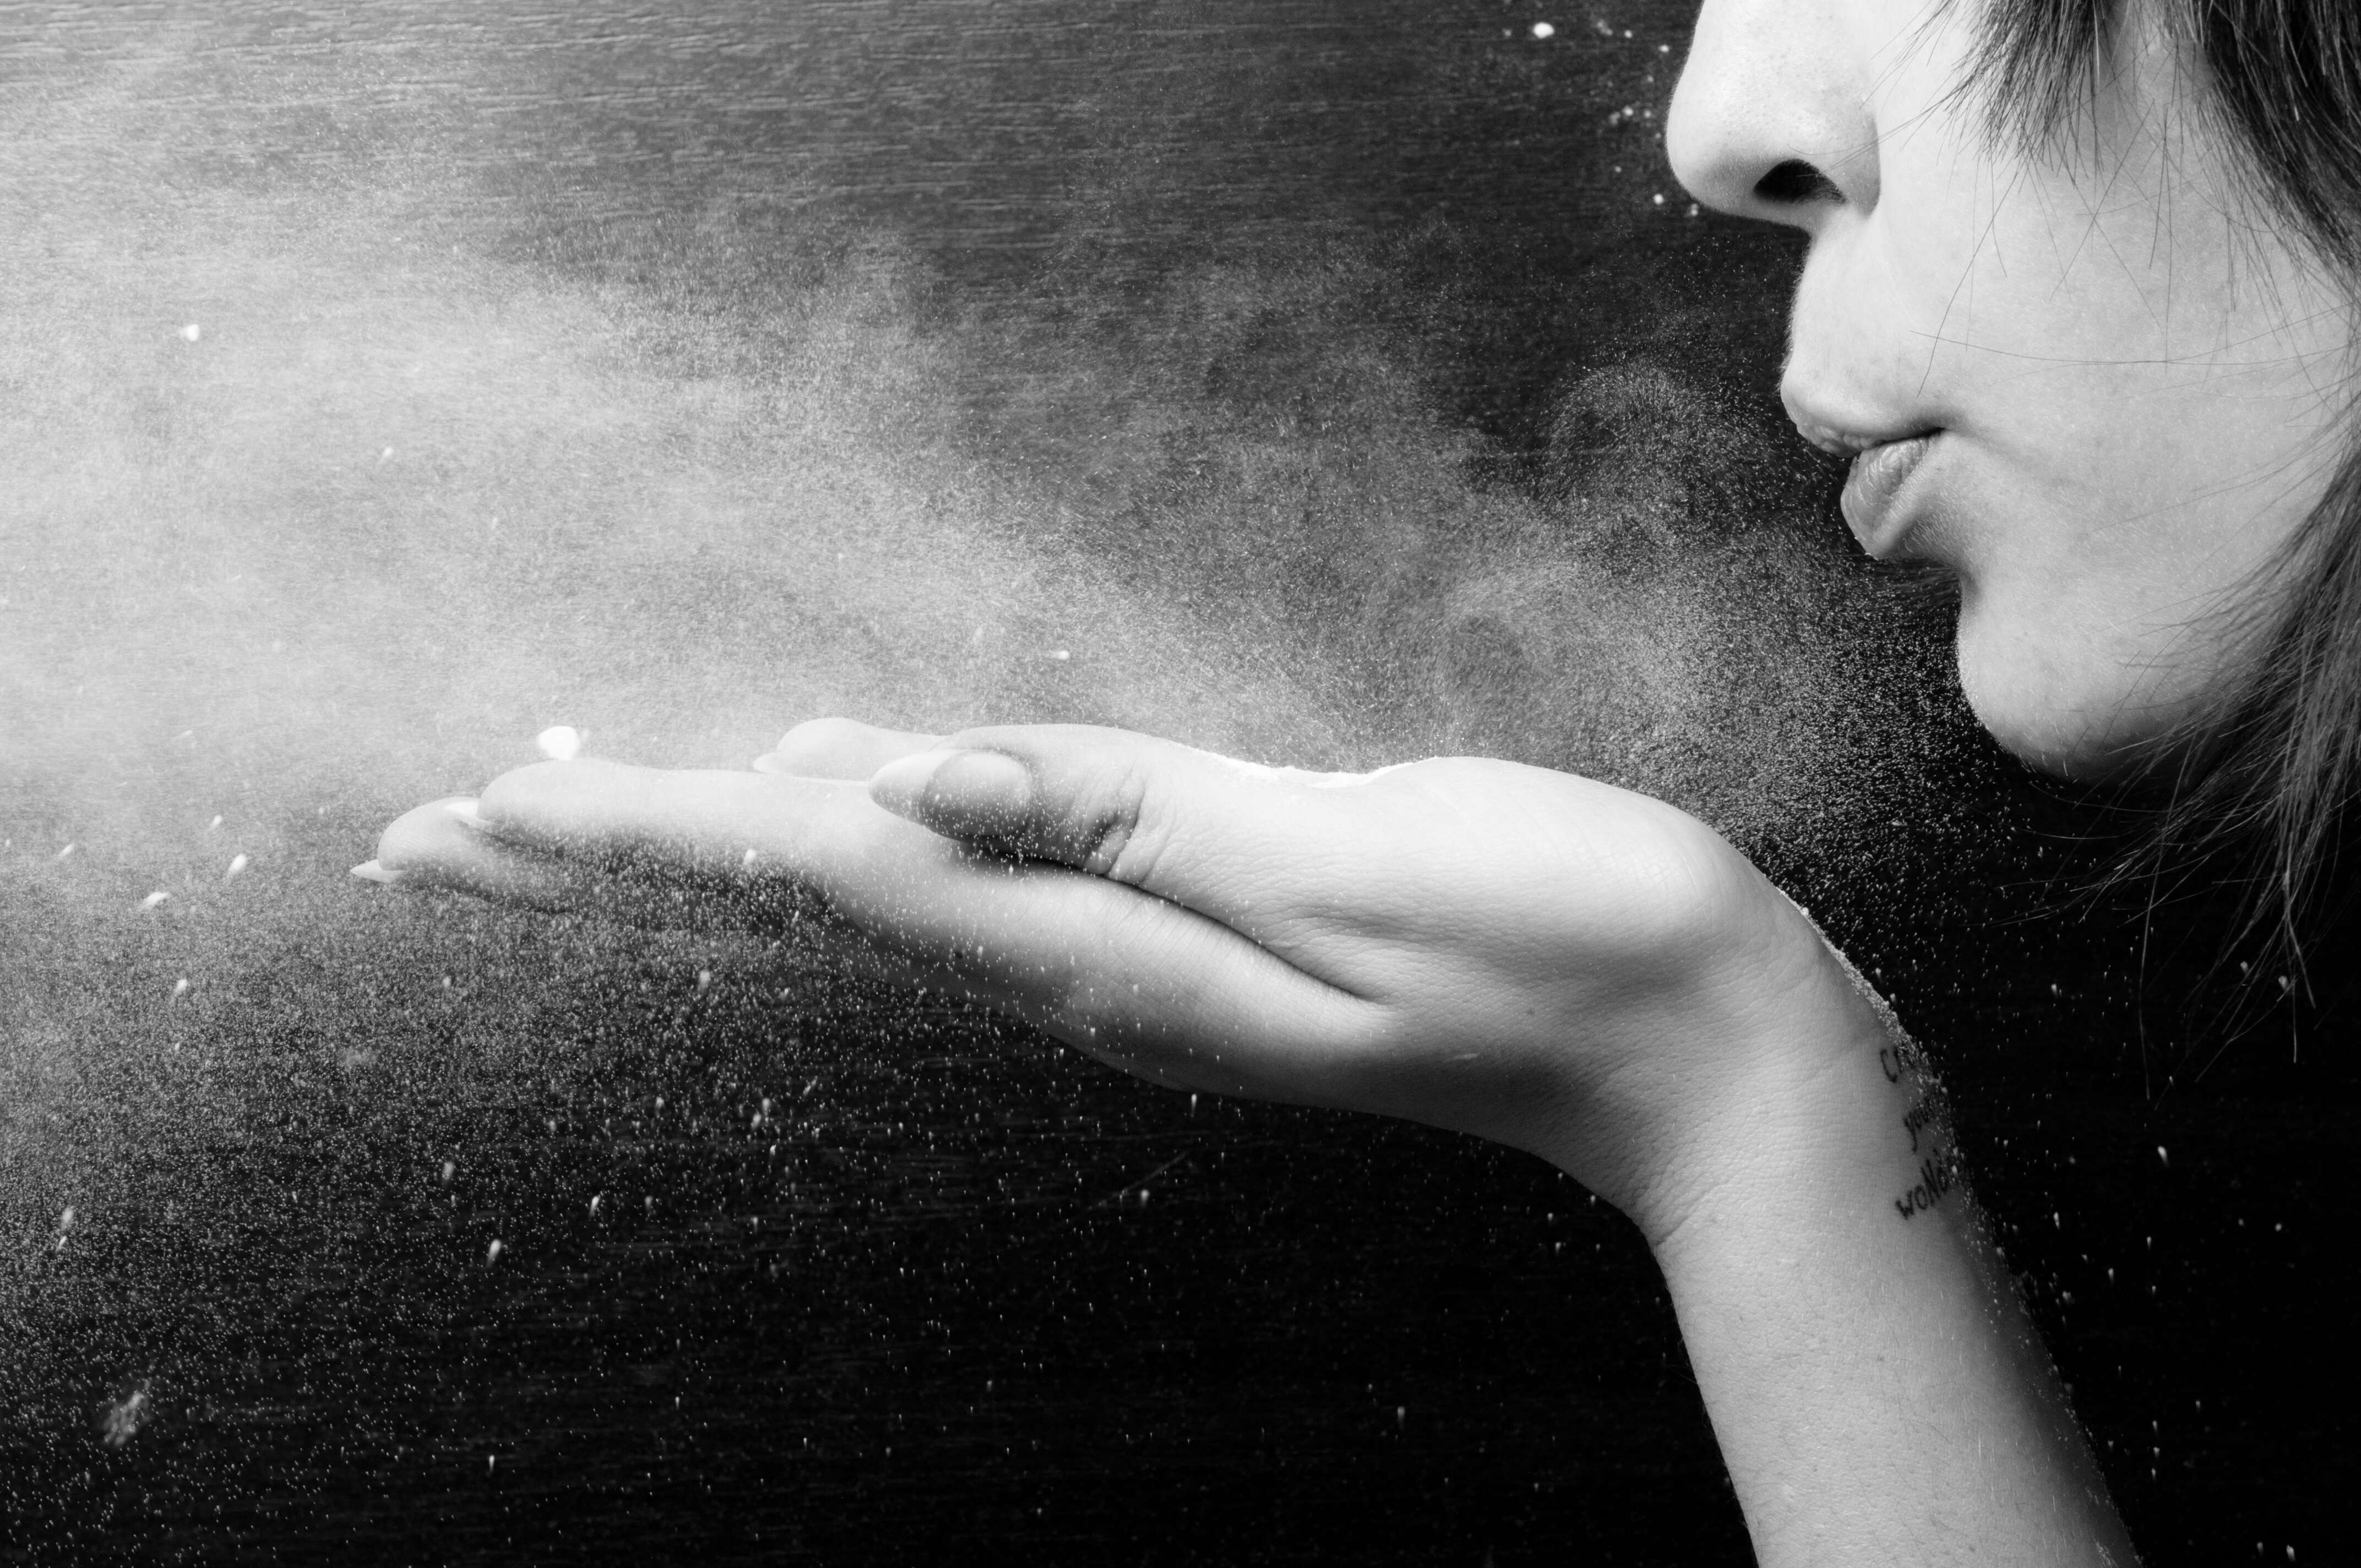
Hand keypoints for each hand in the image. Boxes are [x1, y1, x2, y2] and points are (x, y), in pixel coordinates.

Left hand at [364, 719, 1881, 1239]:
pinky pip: (977, 897)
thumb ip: (1134, 814)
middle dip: (612, 869)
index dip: (646, 834)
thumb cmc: (1567, 939)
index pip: (829, 877)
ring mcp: (1139, 975)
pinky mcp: (1194, 948)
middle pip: (801, 914)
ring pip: (868, 909)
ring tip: (569, 827)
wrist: (1698, 1050)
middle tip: (435, 841)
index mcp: (1116, 952)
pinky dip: (859, 853)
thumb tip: (923, 778)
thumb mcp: (1353, 857)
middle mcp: (1092, 977)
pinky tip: (825, 815)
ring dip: (706, 864)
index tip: (482, 813)